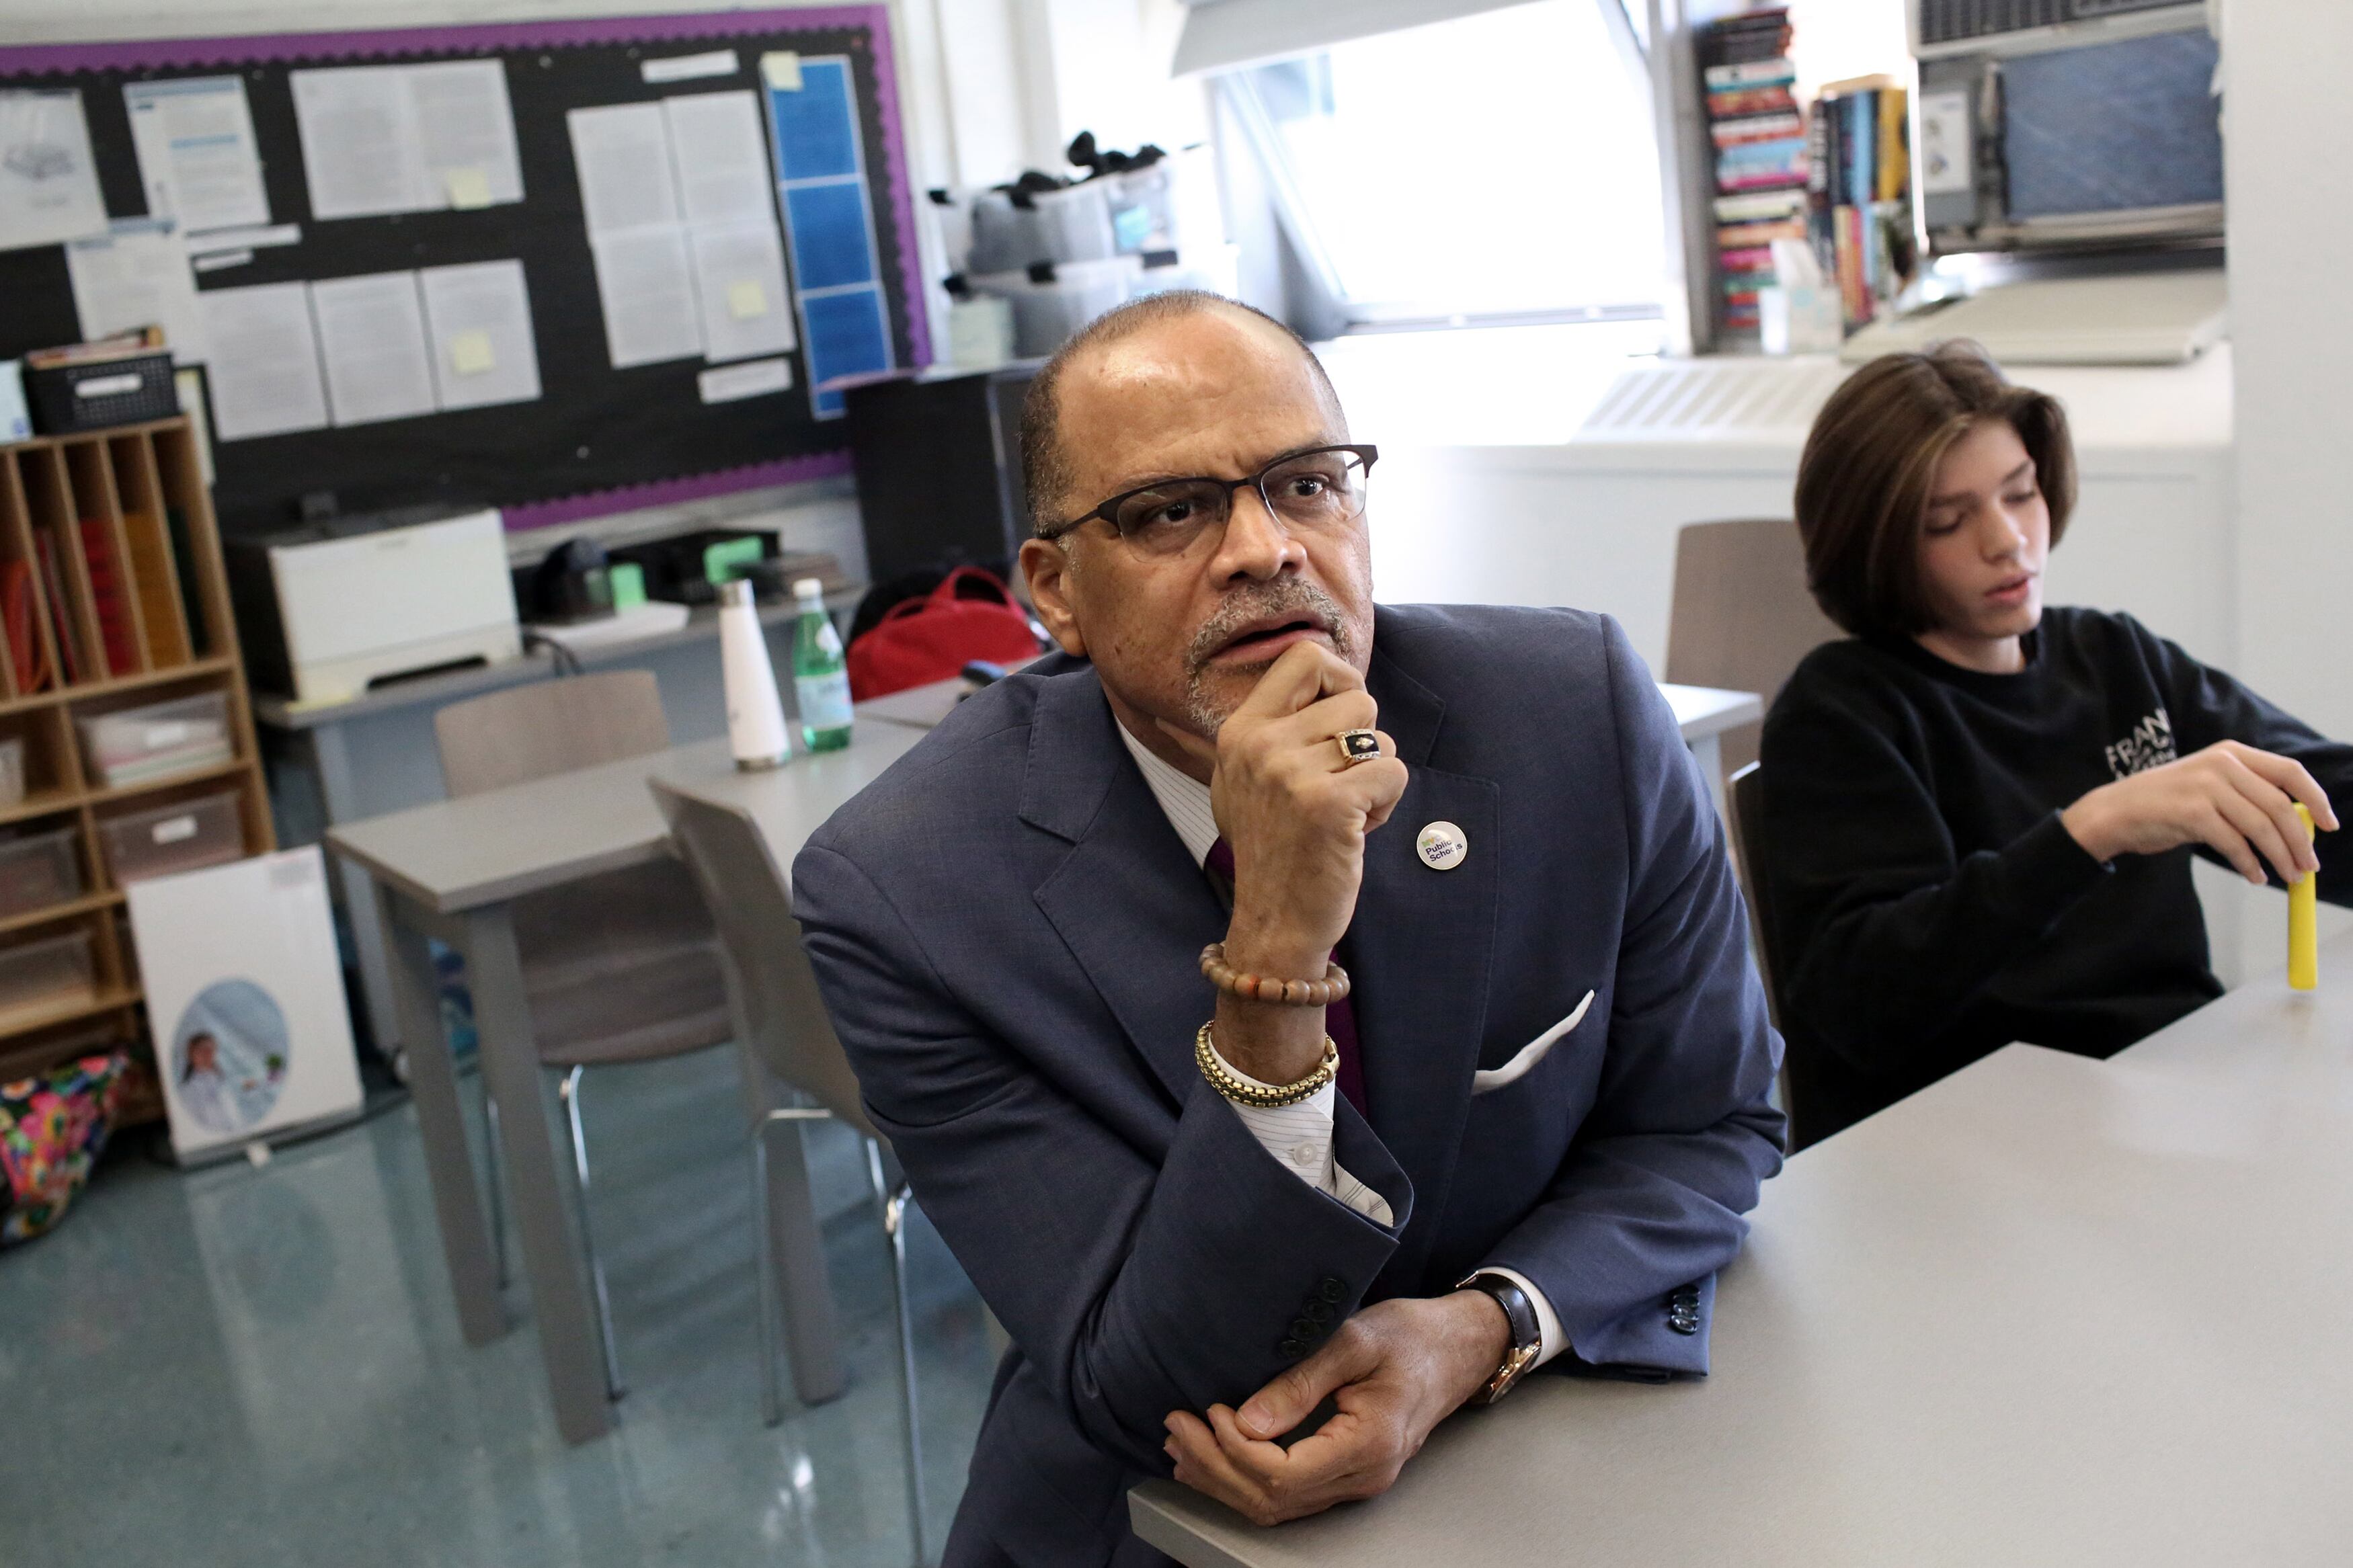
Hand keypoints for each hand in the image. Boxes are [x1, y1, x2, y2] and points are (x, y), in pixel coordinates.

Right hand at [1158, 641, 1408, 979]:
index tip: (1340, 717)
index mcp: (1240, 730)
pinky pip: (1393, 773)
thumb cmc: (1272, 848)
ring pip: (1379, 739)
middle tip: (1339, 783)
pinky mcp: (1328, 805)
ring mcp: (1291, 774)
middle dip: (1364, 741)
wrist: (1272, 923)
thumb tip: (1323, 674)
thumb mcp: (1245, 779)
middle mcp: (1260, 744)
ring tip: (1345, 810)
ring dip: (1375, 777)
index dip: (1340, 677)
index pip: (1304, 656)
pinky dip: (1386, 803)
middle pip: (1356, 698)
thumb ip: (1273, 728)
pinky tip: (1356, 829)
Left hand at [1161, 1292, 1507, 1527]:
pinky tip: (1214, 1460)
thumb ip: (1300, 1382)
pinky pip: (1287, 1493)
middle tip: (1176, 1428)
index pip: (1283, 1474)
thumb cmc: (1412, 1336)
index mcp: (1369, 1444)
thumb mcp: (1355, 1340)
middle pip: (1272, 1499)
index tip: (1210, 1411)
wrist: (1458, 1346)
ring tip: (1181, 1446)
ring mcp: (1356, 1481)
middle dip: (1215, 1468)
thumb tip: (1247, 1420)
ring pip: (1276, 1505)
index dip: (1235, 1452)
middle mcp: (1363, 1476)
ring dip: (1223, 1479)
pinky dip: (1243, 1480)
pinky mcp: (1346, 1473)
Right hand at [2061, 740, 2336, 885]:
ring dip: (2280, 857)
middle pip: (2279, 805)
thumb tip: (2296, 825)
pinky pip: (2234, 843)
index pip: (2290, 772)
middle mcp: (2222, 764)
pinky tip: (2255, 876)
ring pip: (2261, 826)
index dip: (2316, 799)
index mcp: (2231, 753)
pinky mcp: (2192, 812)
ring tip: (2287, 876)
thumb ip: (2247, 796)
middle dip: (2300, 840)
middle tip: (2308, 866)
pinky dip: (2250, 864)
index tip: (2330, 824)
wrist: (2114, 812)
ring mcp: (2206, 786)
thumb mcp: (2210, 787)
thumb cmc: (2165, 804)